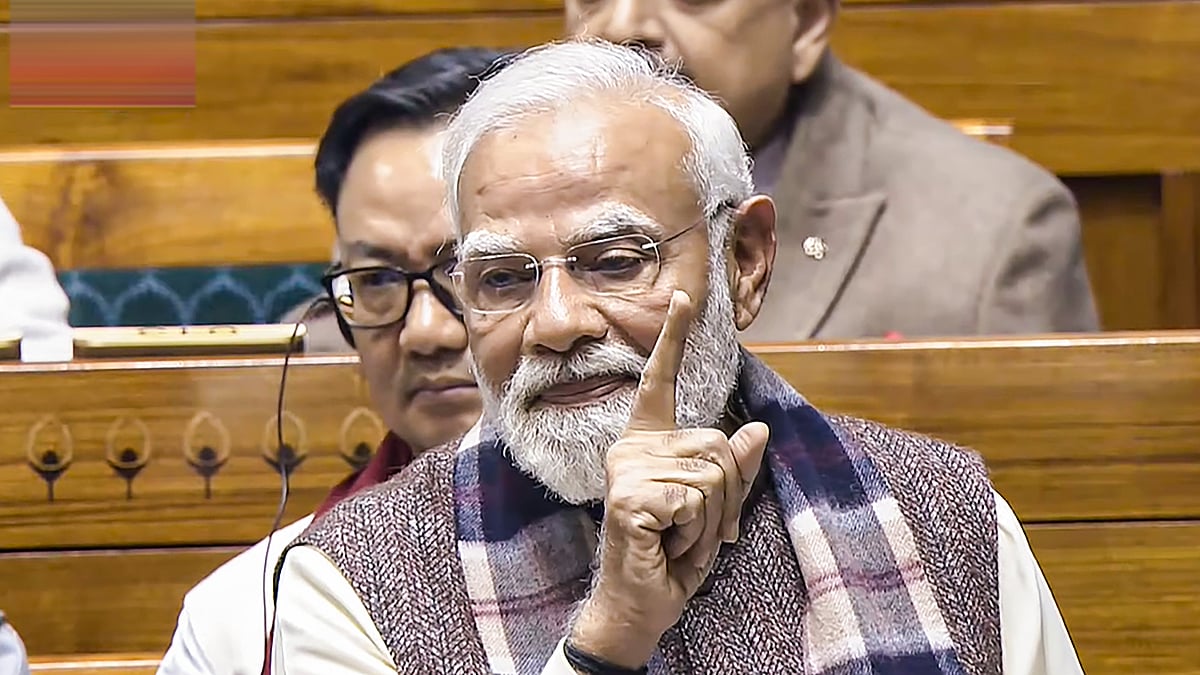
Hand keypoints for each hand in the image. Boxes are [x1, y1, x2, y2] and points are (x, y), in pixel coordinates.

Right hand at [568, 290, 769, 668]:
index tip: (685, 295)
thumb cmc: (673, 555)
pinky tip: (667, 544)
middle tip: (697, 530)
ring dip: (713, 519)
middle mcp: (632, 448)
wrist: (641, 604)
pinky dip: (697, 531)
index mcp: (649, 441)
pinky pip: (697, 498)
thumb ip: (735, 469)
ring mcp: (627, 470)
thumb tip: (759, 429)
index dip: (674, 337)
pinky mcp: (629, 495)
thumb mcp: (716, 510)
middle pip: (718, 445)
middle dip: (728, 497)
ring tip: (681, 538)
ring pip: (714, 473)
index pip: (662, 380)